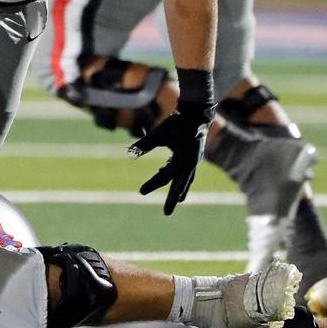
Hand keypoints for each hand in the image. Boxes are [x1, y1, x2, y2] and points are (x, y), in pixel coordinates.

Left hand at [128, 98, 212, 215]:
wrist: (197, 113)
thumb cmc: (177, 122)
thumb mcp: (160, 133)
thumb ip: (145, 144)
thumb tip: (129, 153)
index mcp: (182, 161)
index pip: (163, 176)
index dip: (152, 184)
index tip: (141, 192)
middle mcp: (190, 164)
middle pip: (179, 185)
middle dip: (172, 199)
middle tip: (166, 214)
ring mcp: (194, 161)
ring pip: (186, 180)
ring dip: (181, 190)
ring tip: (178, 200)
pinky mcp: (195, 155)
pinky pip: (188, 171)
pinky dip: (182, 177)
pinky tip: (176, 179)